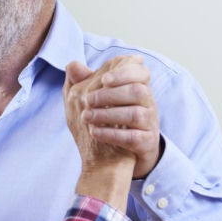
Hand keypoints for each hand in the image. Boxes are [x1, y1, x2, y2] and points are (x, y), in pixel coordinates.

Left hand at [80, 56, 161, 178]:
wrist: (117, 156)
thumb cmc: (107, 120)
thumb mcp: (96, 99)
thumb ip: (86, 81)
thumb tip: (72, 65)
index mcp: (137, 87)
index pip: (140, 72)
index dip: (124, 73)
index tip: (104, 80)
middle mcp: (147, 104)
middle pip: (138, 91)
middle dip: (111, 94)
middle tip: (88, 100)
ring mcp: (149, 123)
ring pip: (136, 114)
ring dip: (108, 114)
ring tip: (86, 117)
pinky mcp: (146, 143)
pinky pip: (133, 137)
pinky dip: (111, 134)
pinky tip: (94, 132)